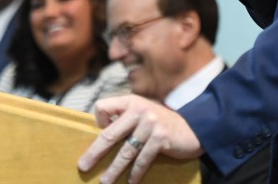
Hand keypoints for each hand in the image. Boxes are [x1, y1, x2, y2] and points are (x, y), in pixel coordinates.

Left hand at [78, 95, 202, 183]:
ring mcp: (150, 124)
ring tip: (105, 182)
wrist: (193, 127)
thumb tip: (102, 133)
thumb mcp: (144, 113)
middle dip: (95, 153)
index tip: (103, 131)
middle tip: (83, 166)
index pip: (103, 106)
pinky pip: (142, 160)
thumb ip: (126, 119)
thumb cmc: (163, 123)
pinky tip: (131, 182)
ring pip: (125, 152)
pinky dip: (135, 173)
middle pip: (110, 134)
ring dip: (113, 170)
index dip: (99, 120)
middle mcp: (139, 109)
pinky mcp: (160, 138)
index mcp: (131, 101)